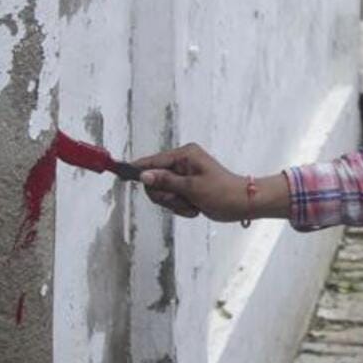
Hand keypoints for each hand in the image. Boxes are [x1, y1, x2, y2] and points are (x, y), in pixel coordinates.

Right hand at [132, 143, 249, 221]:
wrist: (242, 204)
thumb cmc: (221, 192)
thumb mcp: (192, 187)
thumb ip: (166, 181)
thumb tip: (144, 175)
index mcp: (185, 155)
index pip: (153, 161)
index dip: (138, 169)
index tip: (121, 174)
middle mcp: (183, 163)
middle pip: (154, 181)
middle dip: (166, 196)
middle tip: (181, 199)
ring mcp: (184, 176)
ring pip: (162, 194)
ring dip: (176, 204)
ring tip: (193, 204)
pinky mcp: (187, 189)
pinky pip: (173, 201)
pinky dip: (182, 207)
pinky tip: (196, 208)